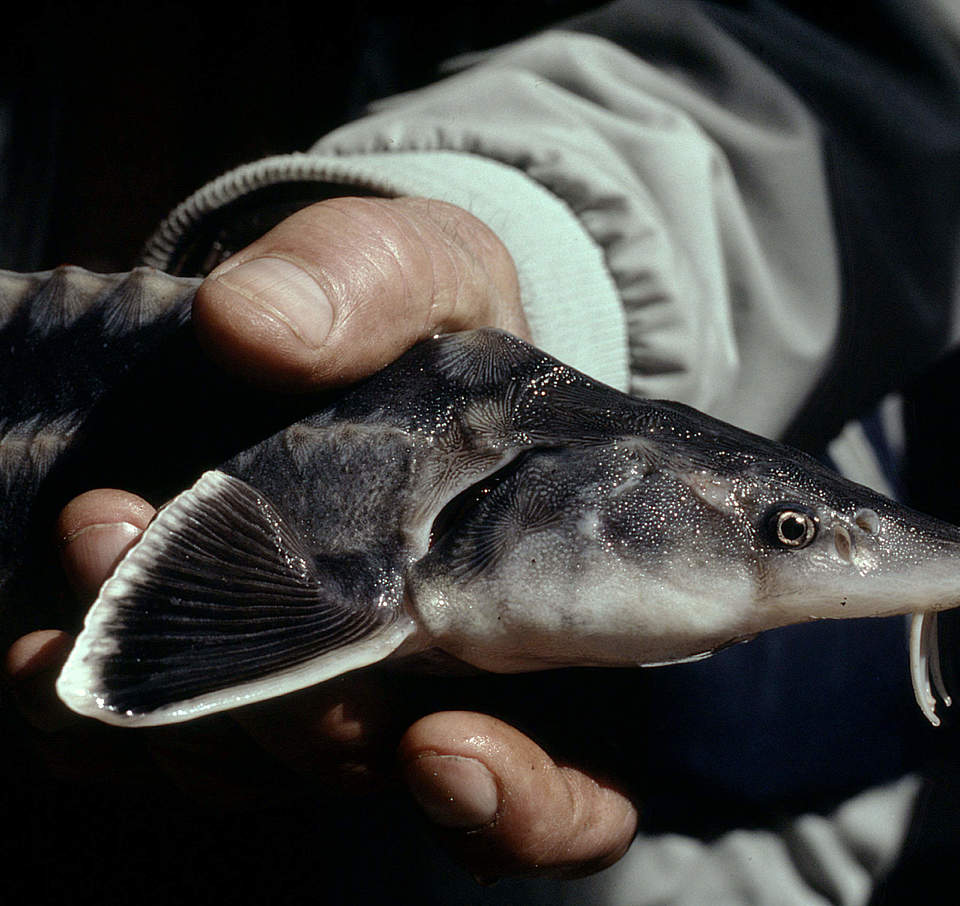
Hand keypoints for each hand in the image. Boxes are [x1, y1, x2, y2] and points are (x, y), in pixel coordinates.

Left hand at [3, 197, 635, 879]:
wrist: (345, 324)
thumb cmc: (427, 313)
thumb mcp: (424, 268)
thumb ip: (370, 286)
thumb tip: (253, 326)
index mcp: (538, 623)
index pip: (577, 788)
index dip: (526, 811)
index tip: (443, 747)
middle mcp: (431, 684)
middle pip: (367, 770)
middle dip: (280, 703)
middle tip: (193, 555)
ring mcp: (315, 689)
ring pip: (246, 768)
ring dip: (166, 694)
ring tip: (97, 533)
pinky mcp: (216, 677)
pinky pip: (152, 747)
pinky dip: (89, 718)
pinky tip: (38, 639)